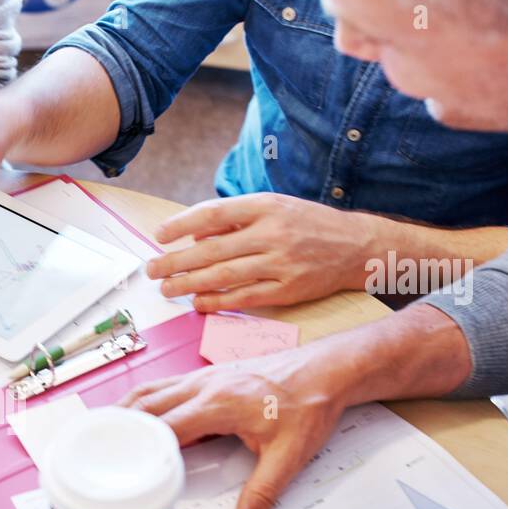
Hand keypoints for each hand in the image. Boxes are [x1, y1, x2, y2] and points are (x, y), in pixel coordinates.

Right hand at [122, 350, 347, 508]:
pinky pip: (162, 386)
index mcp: (218, 404)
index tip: (119, 470)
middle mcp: (203, 385)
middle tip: (93, 454)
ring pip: (148, 391)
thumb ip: (263, 494)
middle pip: (144, 405)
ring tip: (102, 436)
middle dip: (116, 429)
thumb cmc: (311, 403)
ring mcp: (202, 376)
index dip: (137, 449)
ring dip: (124, 412)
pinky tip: (135, 417)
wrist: (329, 369)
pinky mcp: (207, 375)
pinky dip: (142, 402)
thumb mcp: (290, 455)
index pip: (163, 427)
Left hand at [147, 194, 377, 311]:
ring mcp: (281, 263)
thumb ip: (235, 219)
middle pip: (213, 249)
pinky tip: (198, 303)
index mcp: (266, 206)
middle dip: (176, 262)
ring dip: (190, 284)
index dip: (182, 225)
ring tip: (167, 288)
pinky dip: (217, 301)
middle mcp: (273, 233)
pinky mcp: (288, 290)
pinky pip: (244, 298)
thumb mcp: (273, 207)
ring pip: (224, 276)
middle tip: (151, 270)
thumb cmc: (306, 224)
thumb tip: (193, 234)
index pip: (215, 213)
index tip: (159, 235)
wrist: (356, 246)